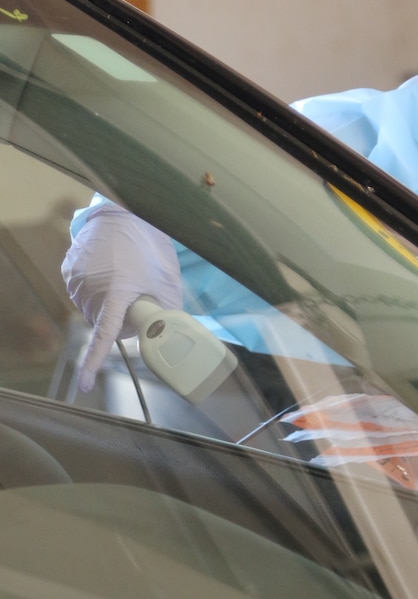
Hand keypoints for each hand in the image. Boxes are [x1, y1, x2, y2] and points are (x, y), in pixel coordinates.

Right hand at [61, 204, 182, 391]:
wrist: (123, 212)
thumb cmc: (148, 245)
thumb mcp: (167, 279)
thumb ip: (167, 310)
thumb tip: (170, 334)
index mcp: (116, 295)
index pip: (103, 337)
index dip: (94, 363)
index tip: (84, 385)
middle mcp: (90, 290)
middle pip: (104, 324)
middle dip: (119, 320)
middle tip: (136, 296)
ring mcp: (75, 280)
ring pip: (92, 310)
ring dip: (105, 304)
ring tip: (121, 278)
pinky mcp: (68, 270)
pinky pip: (81, 293)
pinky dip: (94, 291)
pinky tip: (107, 272)